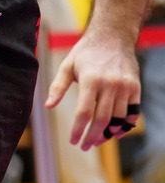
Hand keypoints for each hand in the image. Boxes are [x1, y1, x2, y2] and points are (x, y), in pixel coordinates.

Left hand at [45, 31, 140, 149]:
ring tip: (97, 141)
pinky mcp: (135, 87)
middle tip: (84, 146)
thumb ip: (57, 87)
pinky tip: (115, 132)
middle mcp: (110, 84)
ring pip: (118, 118)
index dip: (78, 130)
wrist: (113, 36)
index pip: (84, 113)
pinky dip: (125, 125)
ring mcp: (125, 86)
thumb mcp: (67, 66)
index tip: (73, 140)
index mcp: (91, 80)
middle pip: (102, 119)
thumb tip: (48, 106)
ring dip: (108, 133)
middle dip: (92, 136)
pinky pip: (132, 112)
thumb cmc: (86, 52)